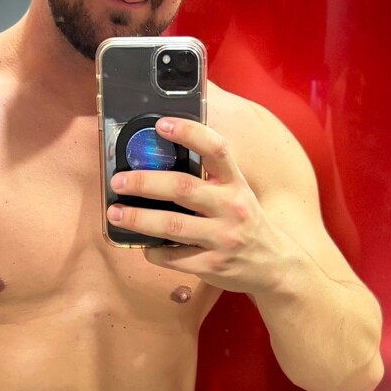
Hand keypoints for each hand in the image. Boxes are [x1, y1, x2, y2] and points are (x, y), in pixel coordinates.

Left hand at [107, 117, 289, 293]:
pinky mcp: (213, 266)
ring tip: (115, 213)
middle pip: (183, 188)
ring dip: (138, 219)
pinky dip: (153, 251)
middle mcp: (232, 207)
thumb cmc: (246, 223)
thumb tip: (162, 157)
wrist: (275, 265)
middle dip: (145, 183)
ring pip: (172, 226)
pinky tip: (143, 245)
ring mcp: (223, 238)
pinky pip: (173, 258)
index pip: (216, 149)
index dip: (189, 133)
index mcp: (236, 183)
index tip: (161, 124)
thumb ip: (210, 177)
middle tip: (119, 181)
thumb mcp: (238, 193)